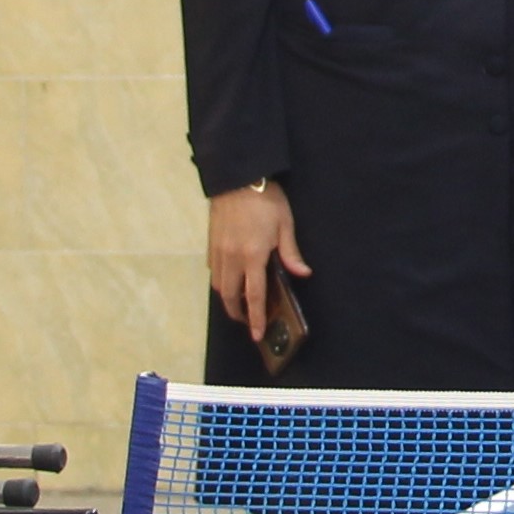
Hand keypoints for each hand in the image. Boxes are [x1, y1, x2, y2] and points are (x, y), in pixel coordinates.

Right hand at [206, 181, 307, 334]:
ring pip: (219, 286)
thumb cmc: (265, 199)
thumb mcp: (285, 224)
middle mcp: (232, 258)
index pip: (253, 296)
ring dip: (229, 300)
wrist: (237, 178)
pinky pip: (213, 271)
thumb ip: (291, 253)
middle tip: (249, 322)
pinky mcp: (211, 244)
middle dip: (238, 314)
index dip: (256, 318)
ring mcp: (219, 251)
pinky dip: (221, 282)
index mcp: (253, 255)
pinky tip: (231, 280)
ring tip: (240, 304)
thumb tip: (302, 273)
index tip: (258, 335)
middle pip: (231, 297)